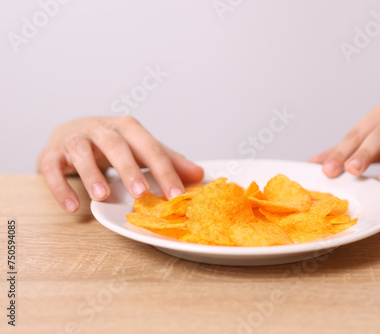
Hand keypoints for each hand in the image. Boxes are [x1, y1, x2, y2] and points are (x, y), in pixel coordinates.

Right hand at [37, 116, 203, 212]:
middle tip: (141, 193)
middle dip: (129, 169)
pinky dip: (61, 187)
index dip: (164, 171)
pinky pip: (52, 168)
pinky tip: (72, 207)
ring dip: (92, 174)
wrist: (71, 132)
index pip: (149, 147)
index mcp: (128, 128)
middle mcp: (101, 129)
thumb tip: (198, 174)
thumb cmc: (113, 144)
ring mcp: (75, 139)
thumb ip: (168, 161)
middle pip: (116, 145)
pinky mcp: (52, 153)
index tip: (176, 195)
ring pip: (82, 152)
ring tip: (102, 197)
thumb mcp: (140, 149)